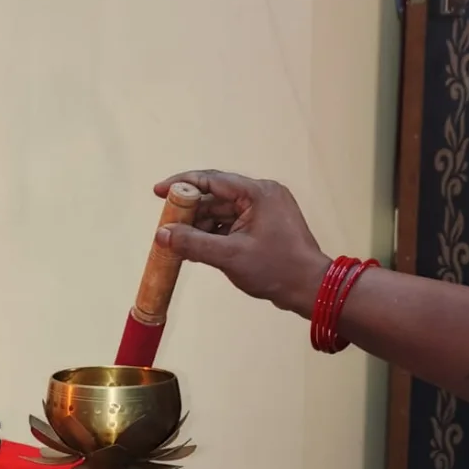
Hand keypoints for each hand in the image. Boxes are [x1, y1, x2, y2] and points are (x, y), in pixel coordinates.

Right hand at [153, 170, 330, 316]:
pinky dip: (214, 233)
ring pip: (222, 212)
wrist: (310, 288)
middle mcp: (262, 195)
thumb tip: (162, 234)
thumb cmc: (276, 269)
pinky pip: (231, 223)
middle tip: (166, 225)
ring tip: (179, 242)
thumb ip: (192, 243)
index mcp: (258, 193)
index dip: (182, 184)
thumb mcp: (229, 255)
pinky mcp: (264, 226)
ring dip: (200, 225)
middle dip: (189, 211)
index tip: (158, 191)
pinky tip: (197, 247)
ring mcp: (264, 211)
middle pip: (215, 196)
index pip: (212, 180)